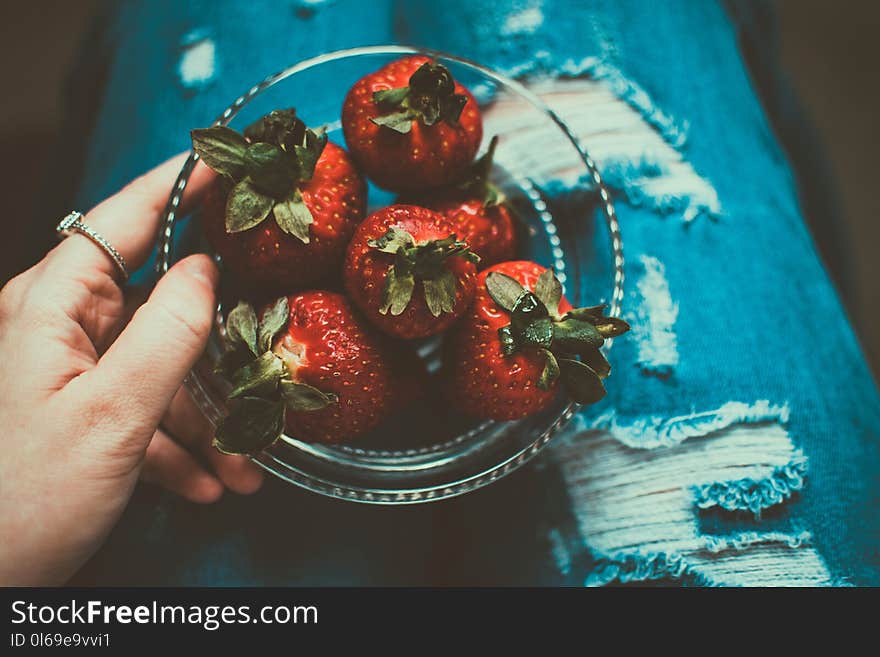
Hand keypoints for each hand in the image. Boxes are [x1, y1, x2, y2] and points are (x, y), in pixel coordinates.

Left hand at [0, 153, 262, 585]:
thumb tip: (206, 270)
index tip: (225, 162)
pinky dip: (179, 446)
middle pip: (155, 305)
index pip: (118, 223)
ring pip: (160, 369)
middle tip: (268, 341)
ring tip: (243, 466)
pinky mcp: (83, 413)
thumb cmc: (21, 500)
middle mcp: (58, 330)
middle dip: (215, 345)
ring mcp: (72, 373)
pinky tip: (206, 482)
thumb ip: (166, 336)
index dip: (175, 187)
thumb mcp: (111, 416)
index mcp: (48, 309)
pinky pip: (145, 411)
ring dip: (206, 418)